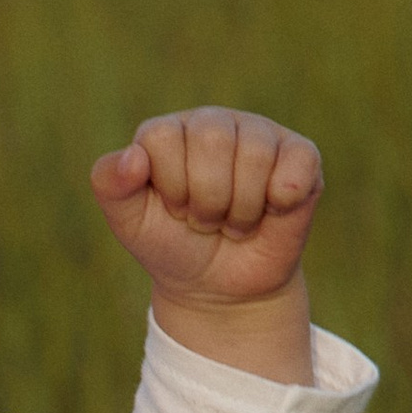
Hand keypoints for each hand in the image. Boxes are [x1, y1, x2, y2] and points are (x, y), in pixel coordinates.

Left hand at [92, 109, 321, 383]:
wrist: (220, 289)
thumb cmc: (172, 246)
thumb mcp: (129, 224)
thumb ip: (110, 185)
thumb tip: (133, 156)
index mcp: (166, 131)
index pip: (162, 138)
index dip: (171, 188)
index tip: (175, 211)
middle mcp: (213, 122)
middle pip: (212, 140)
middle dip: (207, 200)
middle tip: (206, 221)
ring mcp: (259, 134)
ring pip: (256, 153)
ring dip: (241, 209)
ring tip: (234, 221)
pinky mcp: (301, 155)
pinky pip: (299, 161)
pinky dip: (283, 198)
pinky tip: (273, 210)